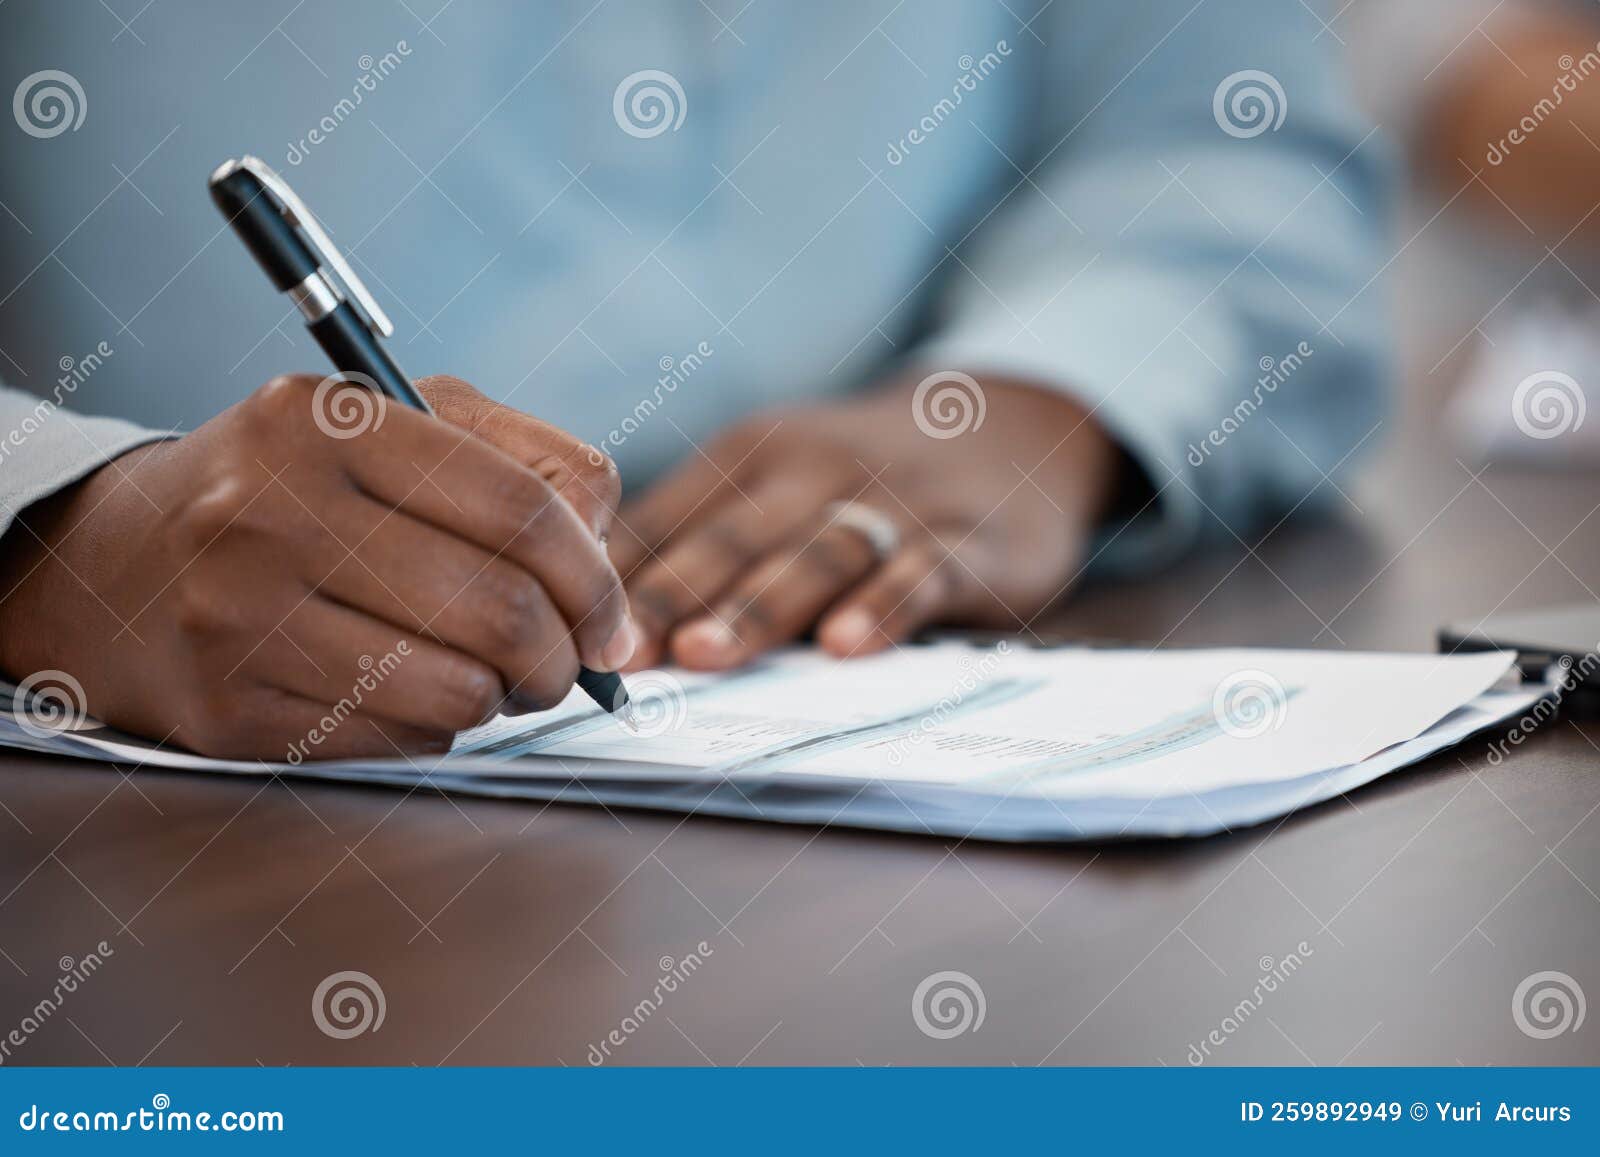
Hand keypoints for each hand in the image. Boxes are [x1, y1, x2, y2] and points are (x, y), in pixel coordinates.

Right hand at [0, 374, 634, 758]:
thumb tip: (609, 560)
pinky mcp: (232, 707)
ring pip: (459, 692)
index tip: (609, 618)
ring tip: (493, 675)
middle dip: (564, 655)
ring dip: (507, 698)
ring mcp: (240, 614)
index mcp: (326, 420)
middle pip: (501, 609)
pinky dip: (438, 726)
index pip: (522, 509)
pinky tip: (409, 689)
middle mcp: (269, 509)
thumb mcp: (406, 427)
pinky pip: (401, 741)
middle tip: (565, 662)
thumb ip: (529, 463)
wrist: (125, 561)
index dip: (596, 578)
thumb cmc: (302, 488)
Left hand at [609, 373, 1121, 669]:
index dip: (615, 577)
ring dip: (759, 606)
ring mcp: (892, 505)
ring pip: (817, 554)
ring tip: (707, 655)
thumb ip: (695, 539)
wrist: (1004, 429)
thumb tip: (582, 614)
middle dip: (669, 595)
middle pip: (732, 536)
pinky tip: (849, 646)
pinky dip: (886, 606)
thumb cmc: (854, 479)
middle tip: (618, 653)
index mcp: (751, 458)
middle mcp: (814, 472)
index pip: (670, 519)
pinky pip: (923, 574)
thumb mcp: (773, 483)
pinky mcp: (967, 541)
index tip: (561, 628)